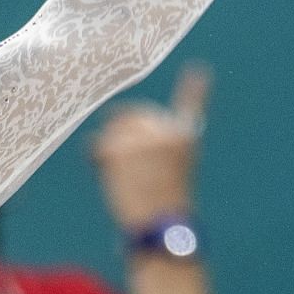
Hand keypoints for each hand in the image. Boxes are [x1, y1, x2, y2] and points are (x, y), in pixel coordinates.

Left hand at [92, 63, 207, 230]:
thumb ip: (152, 147)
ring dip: (106, 146)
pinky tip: (102, 171)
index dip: (194, 88)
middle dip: (120, 131)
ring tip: (115, 173)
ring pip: (112, 129)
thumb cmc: (162, 205)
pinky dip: (95, 157)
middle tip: (116, 159)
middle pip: (133, 115)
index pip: (191, 106)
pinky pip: (97, 143)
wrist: (159, 224)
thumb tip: (114, 126)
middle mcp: (166, 131)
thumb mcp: (169, 171)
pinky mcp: (119, 148)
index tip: (199, 69)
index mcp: (186, 137)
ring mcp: (142, 137)